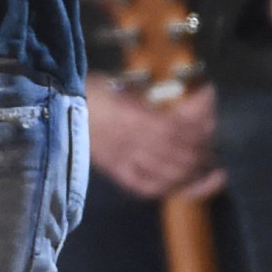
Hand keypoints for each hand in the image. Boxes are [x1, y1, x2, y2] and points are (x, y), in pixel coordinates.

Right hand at [84, 73, 225, 200]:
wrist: (55, 112)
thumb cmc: (87, 92)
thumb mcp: (119, 84)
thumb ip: (147, 96)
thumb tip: (175, 98)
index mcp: (134, 117)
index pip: (178, 123)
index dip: (200, 114)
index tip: (208, 98)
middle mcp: (134, 143)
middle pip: (181, 152)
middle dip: (205, 145)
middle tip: (215, 136)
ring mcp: (126, 161)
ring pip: (170, 173)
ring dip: (195, 170)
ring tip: (211, 165)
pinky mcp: (117, 173)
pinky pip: (148, 187)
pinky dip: (170, 187)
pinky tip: (183, 184)